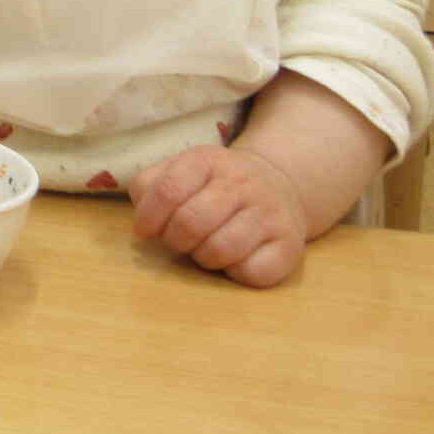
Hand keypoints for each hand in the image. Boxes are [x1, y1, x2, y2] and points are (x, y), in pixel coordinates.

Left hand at [129, 144, 307, 287]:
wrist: (280, 186)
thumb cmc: (214, 185)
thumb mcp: (180, 170)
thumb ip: (150, 187)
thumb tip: (142, 225)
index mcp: (207, 160)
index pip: (168, 190)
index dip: (149, 218)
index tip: (145, 232)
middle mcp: (242, 183)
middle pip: (191, 222)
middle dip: (175, 240)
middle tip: (179, 241)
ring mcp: (270, 213)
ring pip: (220, 250)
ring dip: (203, 258)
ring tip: (205, 248)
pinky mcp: (290, 246)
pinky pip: (251, 273)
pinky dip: (235, 273)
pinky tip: (235, 259)